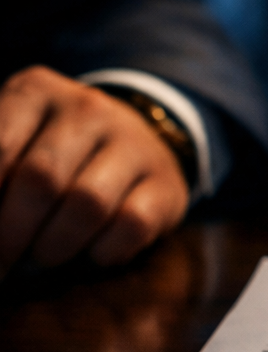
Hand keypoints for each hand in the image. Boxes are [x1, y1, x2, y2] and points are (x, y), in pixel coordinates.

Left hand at [0, 66, 189, 272]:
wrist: (137, 144)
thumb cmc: (57, 152)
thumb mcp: (15, 141)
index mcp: (37, 91)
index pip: (0, 149)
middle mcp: (89, 108)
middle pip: (43, 178)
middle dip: (14, 232)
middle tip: (6, 260)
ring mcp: (134, 144)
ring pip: (88, 204)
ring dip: (57, 245)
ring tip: (46, 256)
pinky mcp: (166, 183)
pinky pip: (132, 224)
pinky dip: (105, 251)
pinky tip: (93, 253)